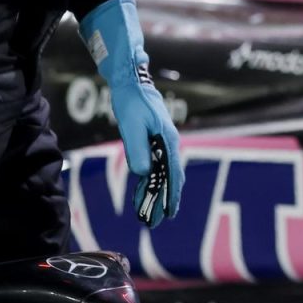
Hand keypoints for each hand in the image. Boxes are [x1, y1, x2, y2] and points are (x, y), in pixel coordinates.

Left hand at [80, 0, 183, 226]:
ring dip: (155, 193)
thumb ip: (138, 150)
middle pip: (169, 178)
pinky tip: (140, 190)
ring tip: (147, 213)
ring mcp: (161, 141)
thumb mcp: (132, 126)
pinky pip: (153, 165)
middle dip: (163, 200)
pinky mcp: (152, 139)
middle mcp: (168, 143)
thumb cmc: (132, 102)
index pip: (172, 175)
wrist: (130, 81)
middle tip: (155, 221)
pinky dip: (148, 180)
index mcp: (168, 140)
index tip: (168, 214)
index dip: (171, 196)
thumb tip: (143, 173)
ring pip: (161, 173)